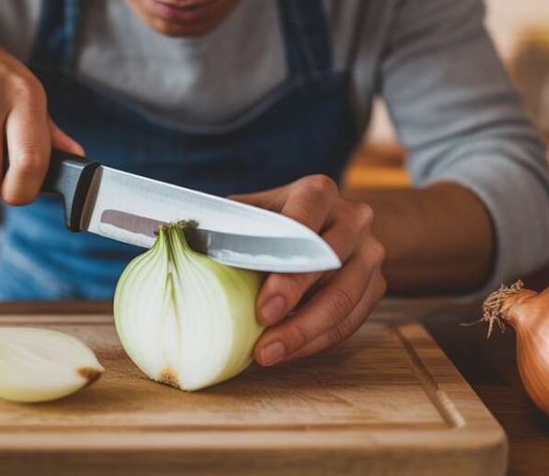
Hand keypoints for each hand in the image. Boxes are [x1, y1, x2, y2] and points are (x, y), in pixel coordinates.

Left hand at [229, 175, 386, 366]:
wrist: (322, 223)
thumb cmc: (270, 221)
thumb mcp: (249, 211)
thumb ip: (222, 223)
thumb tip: (172, 236)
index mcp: (318, 192)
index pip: (306, 226)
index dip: (286, 270)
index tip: (262, 308)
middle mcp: (353, 218)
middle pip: (331, 268)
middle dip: (298, 311)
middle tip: (264, 342)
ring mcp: (370, 252)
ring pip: (345, 301)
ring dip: (306, 335)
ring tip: (269, 356)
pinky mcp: (376, 284)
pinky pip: (351, 321)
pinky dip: (318, 342)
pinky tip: (287, 353)